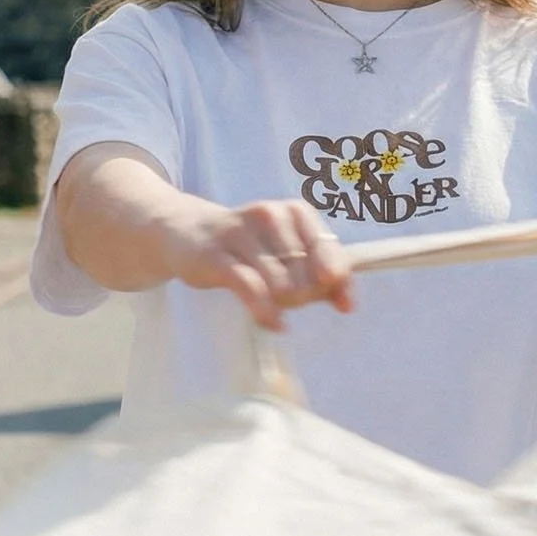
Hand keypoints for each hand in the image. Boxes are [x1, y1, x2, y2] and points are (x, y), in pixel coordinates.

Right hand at [160, 198, 354, 331]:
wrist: (188, 230)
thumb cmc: (248, 246)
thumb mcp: (286, 252)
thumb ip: (321, 277)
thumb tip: (349, 304)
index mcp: (295, 212)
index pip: (328, 249)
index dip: (339, 281)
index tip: (344, 306)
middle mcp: (271, 216)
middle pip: (306, 270)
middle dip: (307, 295)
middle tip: (293, 301)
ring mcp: (241, 234)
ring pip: (281, 281)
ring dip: (285, 303)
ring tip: (277, 307)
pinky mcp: (216, 256)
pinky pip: (250, 287)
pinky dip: (266, 309)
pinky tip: (274, 323)